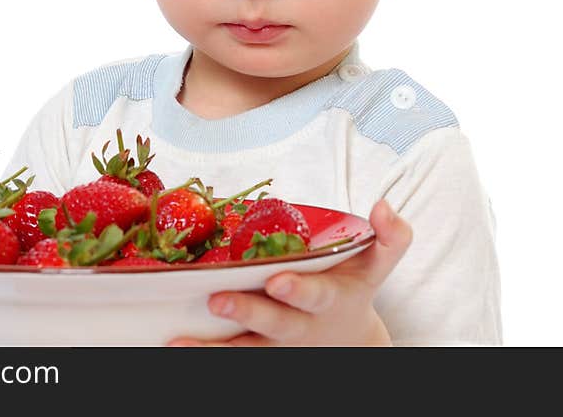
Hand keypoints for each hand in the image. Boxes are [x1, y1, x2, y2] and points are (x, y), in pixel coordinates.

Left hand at [167, 199, 411, 346]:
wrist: (349, 339)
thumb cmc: (353, 286)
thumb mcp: (378, 264)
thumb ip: (391, 236)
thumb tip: (383, 206)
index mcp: (329, 300)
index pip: (315, 295)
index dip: (297, 289)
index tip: (277, 280)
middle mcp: (301, 326)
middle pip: (275, 325)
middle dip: (249, 313)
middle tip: (219, 301)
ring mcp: (277, 346)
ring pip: (245, 351)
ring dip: (212, 349)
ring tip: (177, 343)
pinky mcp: (257, 354)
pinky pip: (230, 356)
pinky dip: (203, 354)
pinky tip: (171, 346)